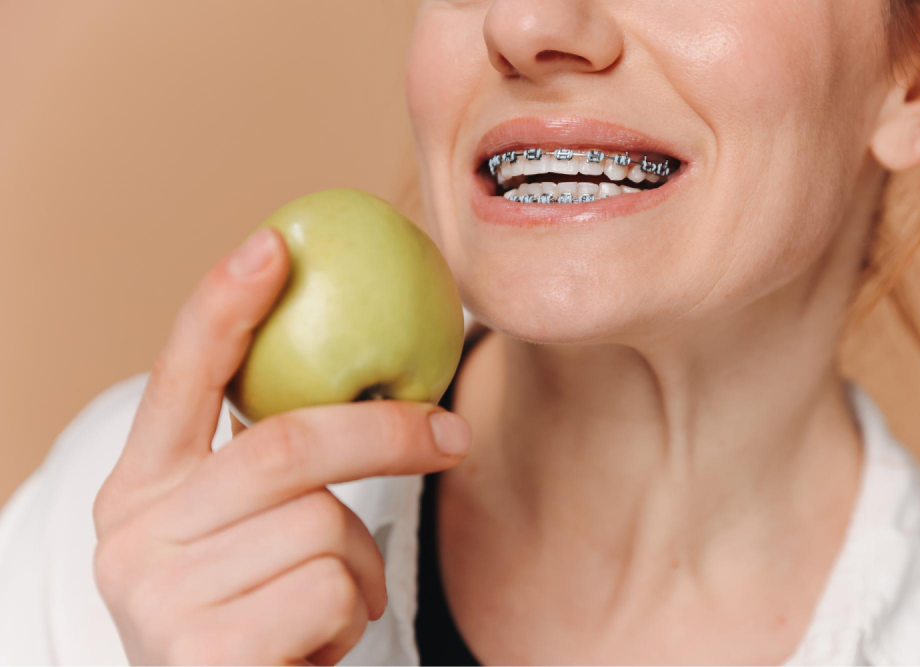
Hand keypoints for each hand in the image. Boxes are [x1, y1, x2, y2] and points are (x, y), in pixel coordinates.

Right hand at [92, 228, 470, 665]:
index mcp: (138, 490)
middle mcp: (130, 535)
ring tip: (328, 601)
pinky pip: (331, 590)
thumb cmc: (254, 613)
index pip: (178, 380)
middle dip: (385, 434)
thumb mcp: (244, 534)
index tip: (272, 244)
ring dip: (360, 563)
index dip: (224, 307)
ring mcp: (158, 596)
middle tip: (452, 436)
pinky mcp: (204, 654)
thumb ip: (275, 469)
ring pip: (323, 525)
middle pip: (283, 446)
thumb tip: (383, 388)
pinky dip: (352, 613)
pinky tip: (312, 644)